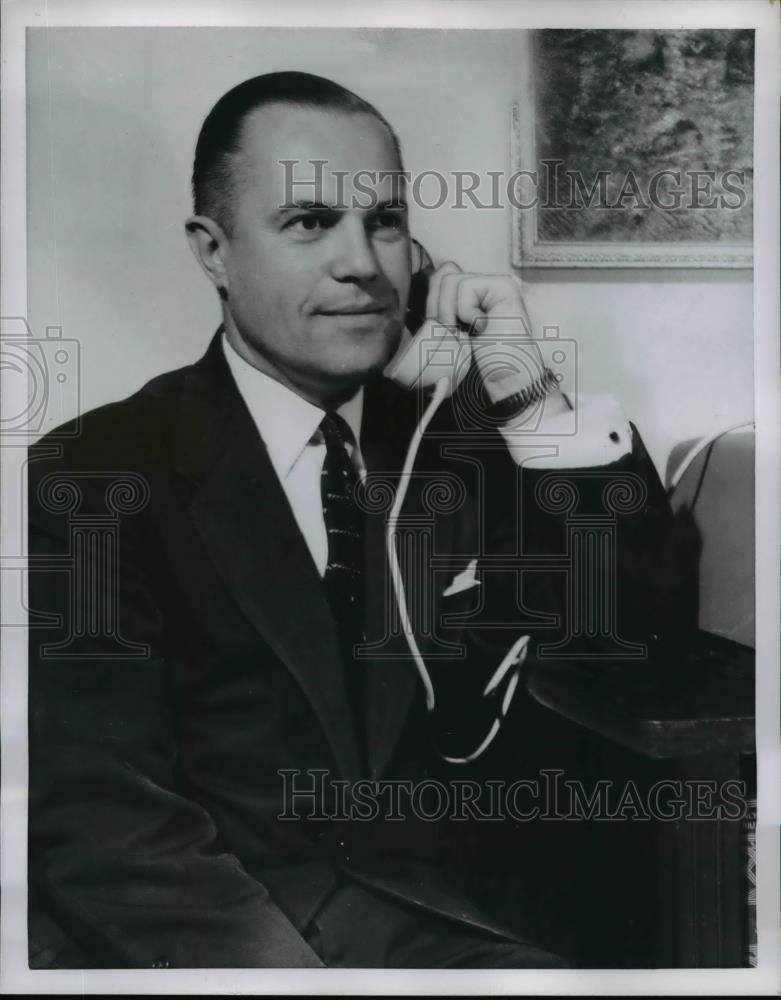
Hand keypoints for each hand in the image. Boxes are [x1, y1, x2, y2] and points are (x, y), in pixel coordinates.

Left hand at [423, 262, 540, 402]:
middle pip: (441, 276)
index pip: (437, 278)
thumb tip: (433, 276)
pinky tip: (482, 327)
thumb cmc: (473, 366)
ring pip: (450, 280)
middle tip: (455, 334)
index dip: (431, 305)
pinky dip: (467, 311)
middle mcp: (481, 287)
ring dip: (451, 312)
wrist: (500, 380)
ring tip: (468, 332)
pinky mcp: (503, 285)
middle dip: (438, 309)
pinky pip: (465, 286)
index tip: (443, 332)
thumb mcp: (443, 333)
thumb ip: (438, 304)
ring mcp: (493, 284)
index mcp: (467, 298)